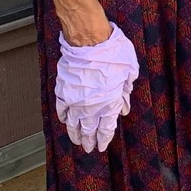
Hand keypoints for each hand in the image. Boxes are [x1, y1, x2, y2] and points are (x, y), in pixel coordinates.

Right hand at [55, 23, 139, 152]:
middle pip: (89, 130)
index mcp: (109, 103)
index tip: (101, 146)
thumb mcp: (129, 71)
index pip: (106, 128)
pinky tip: (64, 121)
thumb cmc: (112, 52)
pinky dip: (63, 117)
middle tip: (87, 149)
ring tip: (76, 141)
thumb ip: (125, 92)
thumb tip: (124, 107)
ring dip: (75, 134)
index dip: (104, 139)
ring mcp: (75, 100)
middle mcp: (91, 106)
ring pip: (73, 124)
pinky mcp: (63, 91)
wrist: (89, 41)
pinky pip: (61, 109)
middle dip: (89, 141)